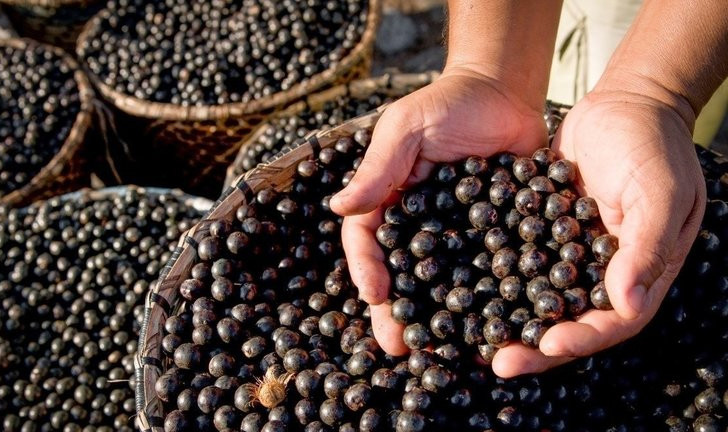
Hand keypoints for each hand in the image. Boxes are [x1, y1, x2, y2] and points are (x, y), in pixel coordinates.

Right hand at [330, 66, 547, 354]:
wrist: (506, 92)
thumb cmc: (449, 103)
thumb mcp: (406, 128)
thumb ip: (379, 168)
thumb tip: (338, 207)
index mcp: (389, 201)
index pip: (368, 240)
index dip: (367, 268)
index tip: (374, 294)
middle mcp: (419, 225)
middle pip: (403, 274)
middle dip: (398, 311)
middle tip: (398, 346)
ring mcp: (458, 235)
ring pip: (443, 284)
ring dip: (438, 318)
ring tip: (440, 352)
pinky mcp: (497, 238)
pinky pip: (489, 273)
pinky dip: (487, 301)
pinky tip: (491, 328)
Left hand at [492, 88, 706, 376]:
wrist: (626, 103)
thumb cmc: (654, 146)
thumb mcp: (660, 193)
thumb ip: (646, 248)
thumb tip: (629, 306)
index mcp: (638, 273)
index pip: (611, 323)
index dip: (579, 339)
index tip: (545, 347)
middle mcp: (600, 271)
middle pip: (567, 320)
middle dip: (533, 344)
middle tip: (496, 361)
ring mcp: (569, 252)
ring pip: (536, 296)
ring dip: (507, 317)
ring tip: (472, 336)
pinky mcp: (541, 230)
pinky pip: (517, 259)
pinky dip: (494, 274)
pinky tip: (461, 284)